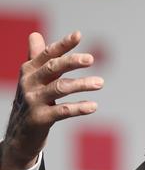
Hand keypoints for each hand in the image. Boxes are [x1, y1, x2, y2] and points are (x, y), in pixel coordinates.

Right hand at [0, 31, 103, 169]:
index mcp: (30, 71)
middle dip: (72, 62)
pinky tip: (94, 106)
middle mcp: (30, 83)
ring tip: (101, 83)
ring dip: (82, 84)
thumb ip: (36, 58)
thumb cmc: (30, 101)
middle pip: (53, 68)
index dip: (62, 44)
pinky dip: (79, 107)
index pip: (48, 54)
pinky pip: (62, 111)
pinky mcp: (40, 119)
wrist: (19, 135)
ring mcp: (33, 101)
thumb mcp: (32, 79)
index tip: (78, 34)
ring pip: (60, 88)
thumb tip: (35, 34)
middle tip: (92, 59)